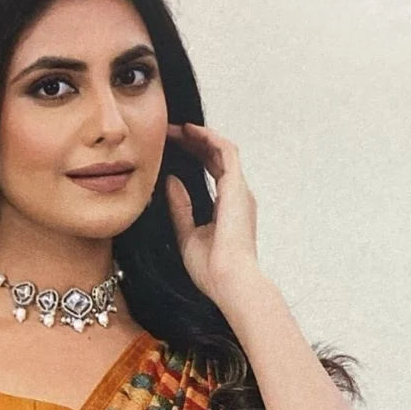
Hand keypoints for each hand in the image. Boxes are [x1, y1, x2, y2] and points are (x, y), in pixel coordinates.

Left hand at [163, 122, 262, 305]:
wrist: (229, 281)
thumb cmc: (211, 269)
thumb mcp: (187, 235)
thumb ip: (180, 208)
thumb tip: (170, 182)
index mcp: (227, 208)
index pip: (210, 172)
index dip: (193, 157)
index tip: (170, 149)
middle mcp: (237, 195)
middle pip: (216, 158)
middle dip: (194, 142)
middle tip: (170, 132)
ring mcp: (240, 190)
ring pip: (221, 150)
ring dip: (200, 136)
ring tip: (177, 128)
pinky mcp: (237, 187)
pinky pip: (226, 152)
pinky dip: (210, 139)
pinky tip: (190, 132)